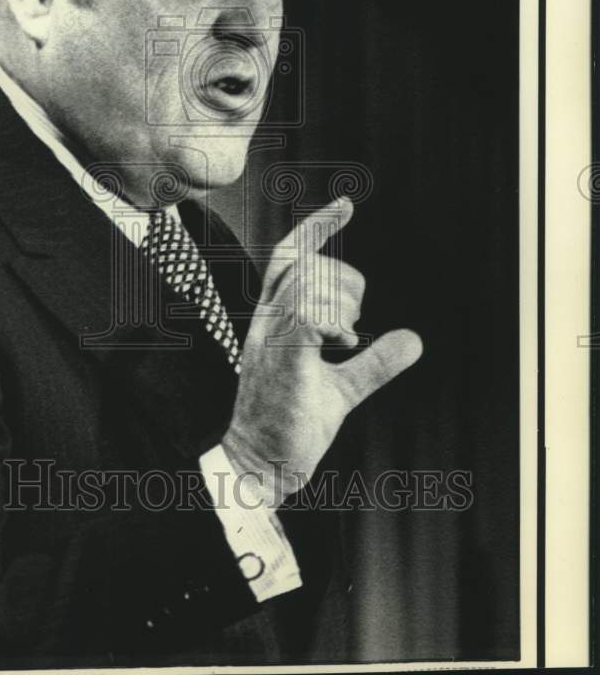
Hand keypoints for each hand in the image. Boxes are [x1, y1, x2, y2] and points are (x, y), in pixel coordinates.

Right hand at [222, 197, 422, 506]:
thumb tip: (413, 339)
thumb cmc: (292, 426)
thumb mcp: (343, 389)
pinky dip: (333, 321)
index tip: (345, 205)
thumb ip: (374, 362)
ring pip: (308, 284)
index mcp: (275, 321)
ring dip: (341, 305)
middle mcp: (267, 322)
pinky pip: (308, 315)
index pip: (290, 257)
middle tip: (354, 330)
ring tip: (346, 341)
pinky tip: (342, 344)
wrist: (261, 468)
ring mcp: (271, 339)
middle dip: (345, 284)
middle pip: (305, 265)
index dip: (316, 227)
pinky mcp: (283, 360)